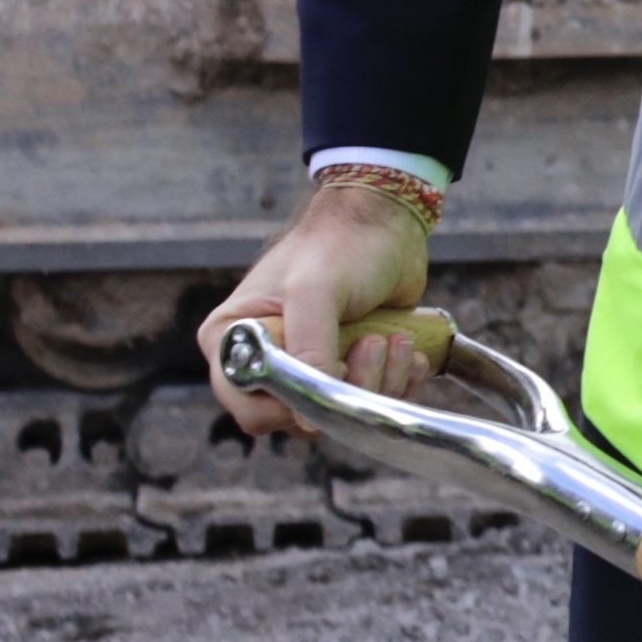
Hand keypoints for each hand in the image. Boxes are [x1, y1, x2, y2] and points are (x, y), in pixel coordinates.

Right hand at [198, 183, 437, 434]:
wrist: (386, 224)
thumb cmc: (338, 246)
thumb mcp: (313, 294)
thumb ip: (306, 352)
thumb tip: (308, 416)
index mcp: (232, 340)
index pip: (249, 407)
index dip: (293, 407)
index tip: (331, 375)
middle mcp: (264, 360)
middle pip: (299, 417)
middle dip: (346, 390)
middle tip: (371, 344)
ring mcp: (308, 366)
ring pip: (341, 413)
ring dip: (379, 382)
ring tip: (393, 338)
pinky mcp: (348, 367)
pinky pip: (371, 402)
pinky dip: (398, 383)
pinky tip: (408, 347)